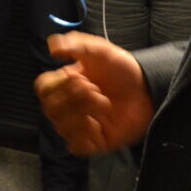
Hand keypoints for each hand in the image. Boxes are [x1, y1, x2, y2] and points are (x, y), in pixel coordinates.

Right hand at [35, 32, 155, 155]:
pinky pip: (76, 145)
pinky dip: (85, 134)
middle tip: (96, 89)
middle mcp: (68, 106)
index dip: (58, 84)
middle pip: (49, 108)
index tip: (77, 76)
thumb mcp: (99, 50)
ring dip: (83, 111)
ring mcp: (79, 125)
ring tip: (103, 103)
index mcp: (64, 84)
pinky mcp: (93, 142)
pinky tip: (98, 124)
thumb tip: (51, 46)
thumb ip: (74, 44)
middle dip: (74, 96)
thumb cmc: (122, 70)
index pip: (42, 89)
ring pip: (61, 126)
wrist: (147, 89)